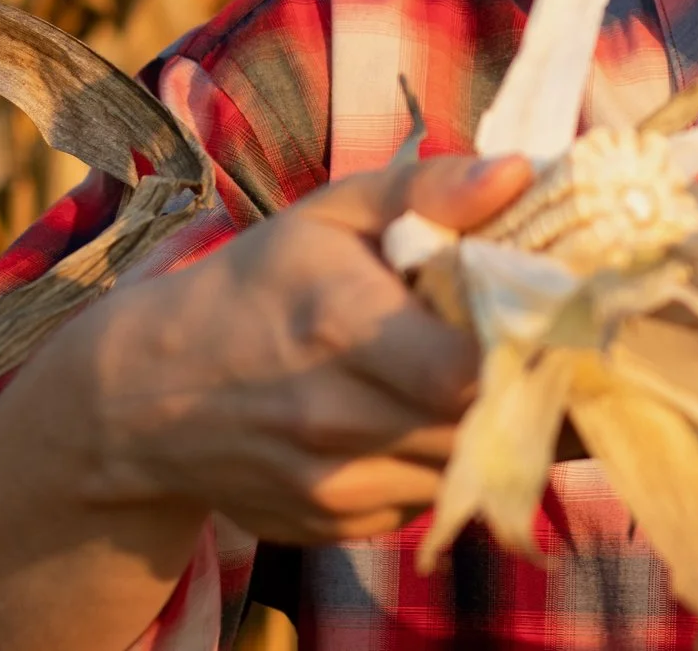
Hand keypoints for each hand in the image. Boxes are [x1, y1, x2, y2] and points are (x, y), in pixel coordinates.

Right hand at [58, 150, 531, 544]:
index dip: (525, 350)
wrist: (147, 395)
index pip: (470, 370)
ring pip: (464, 471)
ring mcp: (334, 486)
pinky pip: (427, 501)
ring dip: (487, 431)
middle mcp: (336, 419)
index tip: (550, 321)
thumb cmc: (260, 286)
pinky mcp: (335, 527)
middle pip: (480, 426)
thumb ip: (430, 189)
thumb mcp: (333, 214)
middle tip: (545, 350)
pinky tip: (417, 421)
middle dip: (524, 391)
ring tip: (477, 378)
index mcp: (341, 326)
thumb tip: (522, 171)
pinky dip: (440, 464)